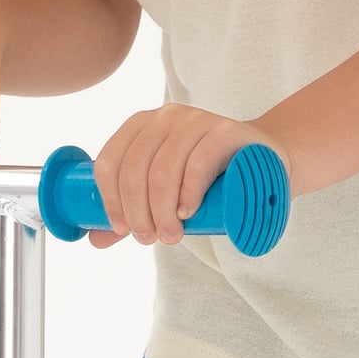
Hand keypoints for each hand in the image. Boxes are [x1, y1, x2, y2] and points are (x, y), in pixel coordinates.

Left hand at [88, 104, 266, 248]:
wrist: (262, 162)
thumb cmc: (207, 179)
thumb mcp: (166, 192)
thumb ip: (133, 212)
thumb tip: (96, 240)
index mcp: (140, 126)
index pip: (110, 162)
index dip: (109, 199)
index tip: (122, 229)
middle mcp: (165, 117)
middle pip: (135, 169)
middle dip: (138, 212)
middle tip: (150, 238)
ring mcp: (196, 120)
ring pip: (164, 169)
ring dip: (162, 210)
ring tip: (170, 235)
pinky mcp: (225, 131)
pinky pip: (198, 162)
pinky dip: (188, 192)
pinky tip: (188, 213)